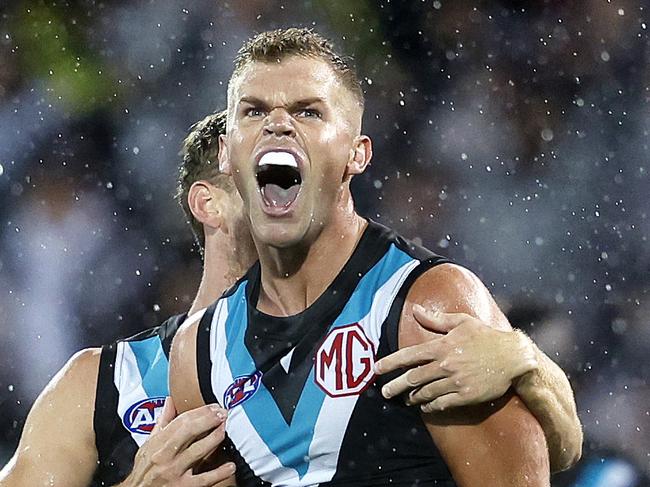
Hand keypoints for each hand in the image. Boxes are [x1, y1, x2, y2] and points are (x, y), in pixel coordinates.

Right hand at [118, 397, 234, 486]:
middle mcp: (165, 456)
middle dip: (208, 419)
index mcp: (157, 444)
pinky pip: (204, 479)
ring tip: (224, 430)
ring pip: (197, 451)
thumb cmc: (143, 472)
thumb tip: (170, 401)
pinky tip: (230, 466)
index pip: (180, 422)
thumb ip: (162, 423)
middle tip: (222, 413)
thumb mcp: (147, 445)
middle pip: (189, 431)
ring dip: (214, 438)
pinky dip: (219, 473)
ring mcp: (175, 472)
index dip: (199, 412)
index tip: (213, 406)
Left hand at [375, 304, 537, 412]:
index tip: (376, 368)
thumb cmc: (486, 336)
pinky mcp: (466, 396)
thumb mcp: (461, 322)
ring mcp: (456, 382)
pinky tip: (425, 407)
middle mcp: (446, 365)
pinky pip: (442, 403)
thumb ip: (436, 319)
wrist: (514, 356)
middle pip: (413, 378)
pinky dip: (431, 406)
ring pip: (426, 393)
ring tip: (406, 399)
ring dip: (413, 397)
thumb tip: (415, 310)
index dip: (390, 363)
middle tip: (385, 392)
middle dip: (395, 386)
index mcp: (442, 346)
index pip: (409, 355)